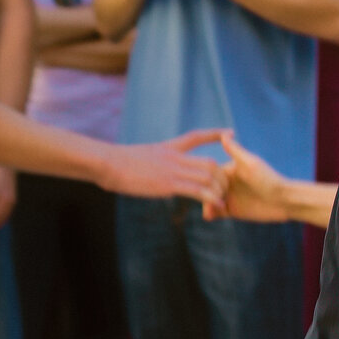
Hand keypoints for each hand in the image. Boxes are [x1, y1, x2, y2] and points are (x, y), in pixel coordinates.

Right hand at [97, 129, 229, 208]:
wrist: (107, 162)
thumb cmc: (116, 163)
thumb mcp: (139, 156)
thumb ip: (153, 161)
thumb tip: (152, 168)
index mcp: (168, 148)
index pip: (196, 137)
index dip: (215, 134)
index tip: (231, 133)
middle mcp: (175, 157)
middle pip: (211, 163)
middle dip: (223, 177)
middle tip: (225, 189)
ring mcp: (172, 170)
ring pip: (208, 176)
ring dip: (218, 190)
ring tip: (221, 201)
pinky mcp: (168, 184)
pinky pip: (197, 190)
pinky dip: (210, 198)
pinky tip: (216, 206)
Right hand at [210, 135, 293, 222]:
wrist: (284, 201)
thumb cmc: (270, 179)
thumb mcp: (251, 164)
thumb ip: (236, 151)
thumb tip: (225, 133)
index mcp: (229, 170)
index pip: (209, 173)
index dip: (203, 179)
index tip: (201, 184)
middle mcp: (227, 183)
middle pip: (206, 188)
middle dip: (203, 194)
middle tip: (205, 201)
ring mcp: (229, 197)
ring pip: (209, 200)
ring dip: (206, 204)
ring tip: (209, 210)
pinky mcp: (232, 211)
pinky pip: (216, 212)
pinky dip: (211, 213)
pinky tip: (211, 216)